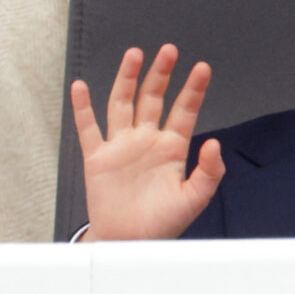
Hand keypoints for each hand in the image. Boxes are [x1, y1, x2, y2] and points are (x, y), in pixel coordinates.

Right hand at [72, 44, 225, 240]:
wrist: (130, 244)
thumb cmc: (162, 223)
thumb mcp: (194, 200)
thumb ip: (208, 173)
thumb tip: (214, 144)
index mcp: (171, 148)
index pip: (184, 110)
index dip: (193, 89)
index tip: (202, 68)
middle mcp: (146, 140)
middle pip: (153, 98)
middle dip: (161, 74)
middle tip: (169, 50)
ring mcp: (121, 146)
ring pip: (122, 104)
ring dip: (127, 79)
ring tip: (134, 54)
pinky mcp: (98, 158)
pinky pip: (88, 128)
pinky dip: (82, 108)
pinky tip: (80, 87)